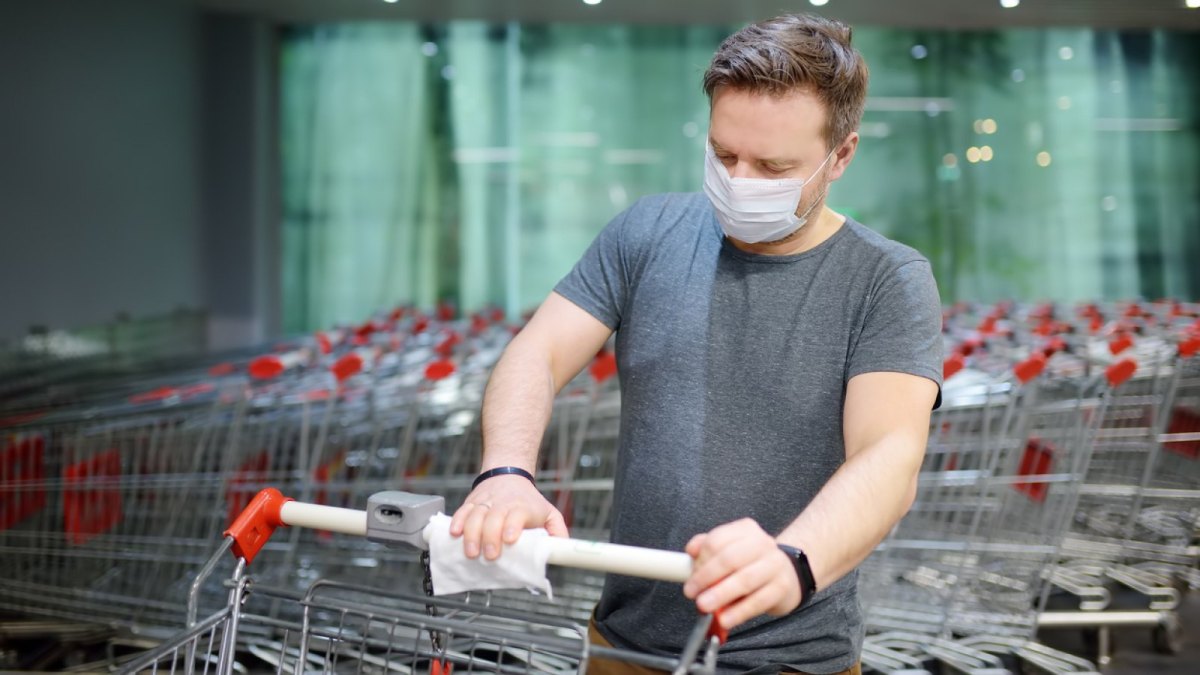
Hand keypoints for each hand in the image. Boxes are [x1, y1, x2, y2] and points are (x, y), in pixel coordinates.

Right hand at [448, 474, 568, 560]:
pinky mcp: (471, 503)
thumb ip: (557, 531)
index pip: (517, 514)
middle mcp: (503, 503)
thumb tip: (563, 551)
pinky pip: (462, 511)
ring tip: (471, 552)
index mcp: (523, 507)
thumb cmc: (528, 500)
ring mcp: (485, 502)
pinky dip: (457, 522)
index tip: (510, 539)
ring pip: (475, 515)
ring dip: (471, 534)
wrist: (508, 474)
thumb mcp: (548, 512)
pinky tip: (454, 534)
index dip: (512, 526)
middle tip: (490, 555)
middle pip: (494, 517)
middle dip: (490, 537)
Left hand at [682, 518, 801, 629]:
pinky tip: (725, 619)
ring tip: (705, 606)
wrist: (786, 575)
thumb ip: (707, 548)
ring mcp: (774, 564)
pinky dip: (739, 612)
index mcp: (745, 530)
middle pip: (730, 559)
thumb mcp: (730, 549)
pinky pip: (758, 601)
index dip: (700, 561)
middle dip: (707, 578)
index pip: (717, 541)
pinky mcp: (782, 587)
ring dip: (721, 595)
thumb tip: (691, 551)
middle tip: (693, 593)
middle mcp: (762, 543)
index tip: (690, 578)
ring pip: (744, 580)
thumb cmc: (751, 563)